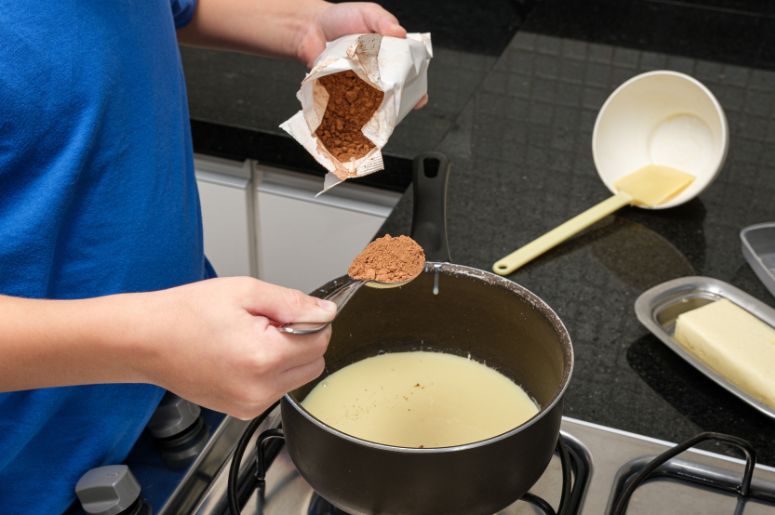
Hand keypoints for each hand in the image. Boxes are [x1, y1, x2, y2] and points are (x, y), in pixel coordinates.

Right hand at [138, 277, 335, 418]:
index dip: (311, 321)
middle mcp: (259, 389)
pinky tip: (242, 355)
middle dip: (302, 340)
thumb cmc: (185, 314)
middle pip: (314, 364)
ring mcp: (249, 404)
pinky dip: (270, 372)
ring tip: (251, 339)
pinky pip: (276, 389)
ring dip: (287, 357)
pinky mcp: (242, 411)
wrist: (146, 340)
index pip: (320, 341)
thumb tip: (326, 313)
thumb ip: (292, 303)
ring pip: (297, 378)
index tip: (289, 311)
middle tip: (269, 323)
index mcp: (263, 357)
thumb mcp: (245, 292)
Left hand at [297, 1, 427, 108]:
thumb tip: (400, 32)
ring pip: (373, 102)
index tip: (420, 96)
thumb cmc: (342, 18)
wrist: (310, 27)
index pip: (408, 73)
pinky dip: (354, 108)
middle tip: (399, 104)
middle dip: (398, 102)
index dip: (416, 86)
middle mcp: (377, 72)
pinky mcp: (342, 91)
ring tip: (379, 110)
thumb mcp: (369, 13)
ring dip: (376, 108)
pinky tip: (357, 110)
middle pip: (393, 92)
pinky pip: (351, 103)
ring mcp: (360, 84)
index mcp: (389, 54)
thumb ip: (384, 21)